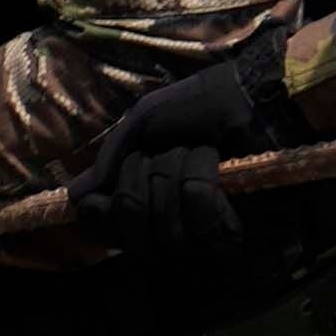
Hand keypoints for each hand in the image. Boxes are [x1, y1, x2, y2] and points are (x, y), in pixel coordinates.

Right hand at [87, 31, 296, 274]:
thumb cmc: (205, 104)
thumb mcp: (146, 120)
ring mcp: (204, 228)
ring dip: (177, 179)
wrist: (260, 100)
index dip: (107, 215)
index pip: (114, 227)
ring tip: (203, 153)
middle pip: (134, 235)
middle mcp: (173, 217)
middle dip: (142, 184)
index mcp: (149, 191)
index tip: (104, 197)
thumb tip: (75, 196)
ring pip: (166, 232)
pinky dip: (203, 187)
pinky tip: (221, 169)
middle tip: (166, 154)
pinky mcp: (235, 231)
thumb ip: (112, 157)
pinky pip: (200, 225)